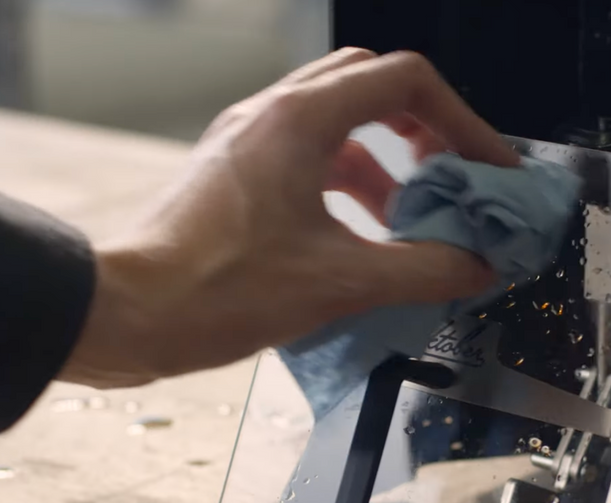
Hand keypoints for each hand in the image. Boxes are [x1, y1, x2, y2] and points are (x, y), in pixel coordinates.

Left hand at [60, 48, 519, 387]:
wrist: (125, 314)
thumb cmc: (213, 290)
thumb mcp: (339, 283)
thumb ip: (422, 269)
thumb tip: (476, 266)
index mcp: (300, 120)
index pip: (406, 81)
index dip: (463, 121)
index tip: (486, 167)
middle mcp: (271, 116)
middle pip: (371, 86)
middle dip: (424, 129)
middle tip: (451, 177)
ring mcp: (246, 143)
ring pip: (337, 124)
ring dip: (385, 161)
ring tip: (411, 219)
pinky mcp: (232, 177)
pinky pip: (306, 159)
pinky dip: (347, 185)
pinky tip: (360, 238)